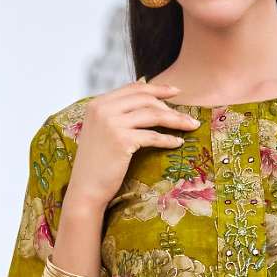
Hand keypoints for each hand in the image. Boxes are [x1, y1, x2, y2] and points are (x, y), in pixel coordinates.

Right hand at [68, 80, 200, 210]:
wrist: (85, 188)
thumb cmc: (96, 162)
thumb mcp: (101, 129)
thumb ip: (117, 111)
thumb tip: (144, 91)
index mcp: (97, 103)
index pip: (133, 88)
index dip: (157, 88)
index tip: (175, 91)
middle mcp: (103, 109)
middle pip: (145, 99)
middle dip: (170, 105)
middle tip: (188, 115)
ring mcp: (111, 123)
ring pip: (153, 115)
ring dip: (176, 120)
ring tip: (191, 126)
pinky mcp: (121, 140)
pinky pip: (152, 136)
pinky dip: (168, 139)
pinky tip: (178, 143)